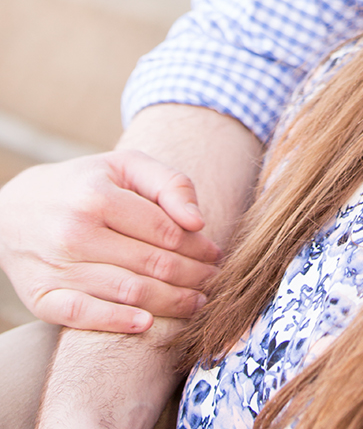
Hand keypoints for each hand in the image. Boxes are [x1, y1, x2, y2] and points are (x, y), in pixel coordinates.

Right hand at [0, 150, 220, 332]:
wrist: (16, 209)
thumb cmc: (85, 184)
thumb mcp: (125, 166)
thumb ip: (168, 183)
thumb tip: (198, 222)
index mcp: (99, 195)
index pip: (164, 230)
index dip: (197, 247)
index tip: (215, 255)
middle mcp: (75, 231)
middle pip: (151, 263)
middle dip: (191, 277)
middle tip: (213, 283)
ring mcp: (57, 267)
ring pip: (128, 292)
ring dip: (171, 303)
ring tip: (196, 304)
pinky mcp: (42, 297)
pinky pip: (85, 316)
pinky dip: (118, 322)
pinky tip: (147, 323)